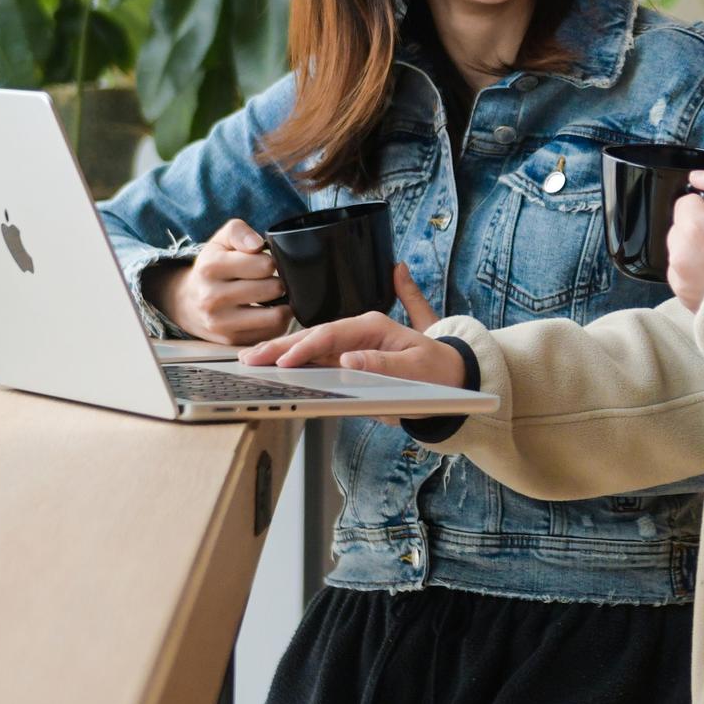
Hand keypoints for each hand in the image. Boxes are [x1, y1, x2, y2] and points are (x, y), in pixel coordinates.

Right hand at [150, 219, 292, 345]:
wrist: (188, 302)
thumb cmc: (212, 267)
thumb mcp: (220, 241)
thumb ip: (239, 232)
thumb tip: (257, 245)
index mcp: (211, 267)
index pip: (264, 265)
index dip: (271, 262)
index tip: (265, 263)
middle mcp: (212, 298)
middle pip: (272, 289)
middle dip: (279, 282)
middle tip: (272, 280)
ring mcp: (221, 323)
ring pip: (275, 316)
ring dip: (282, 304)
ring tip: (274, 296)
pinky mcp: (232, 341)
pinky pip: (271, 333)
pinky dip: (276, 322)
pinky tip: (267, 311)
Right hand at [244, 265, 469, 396]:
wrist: (452, 377)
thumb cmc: (437, 371)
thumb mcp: (416, 368)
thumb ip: (383, 364)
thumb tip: (348, 359)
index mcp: (373, 326)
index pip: (331, 334)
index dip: (305, 347)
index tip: (284, 361)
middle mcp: (358, 332)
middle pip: (313, 337)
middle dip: (281, 346)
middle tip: (250, 358)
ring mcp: (351, 346)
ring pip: (309, 349)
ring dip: (281, 354)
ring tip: (251, 362)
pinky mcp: (347, 361)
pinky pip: (316, 362)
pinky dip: (293, 364)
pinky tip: (273, 369)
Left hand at [665, 164, 703, 313]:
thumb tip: (697, 176)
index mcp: (694, 228)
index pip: (686, 202)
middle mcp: (680, 257)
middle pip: (680, 228)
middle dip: (701, 228)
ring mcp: (682, 283)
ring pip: (681, 252)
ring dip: (697, 251)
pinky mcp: (687, 302)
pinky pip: (685, 277)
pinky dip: (699, 274)